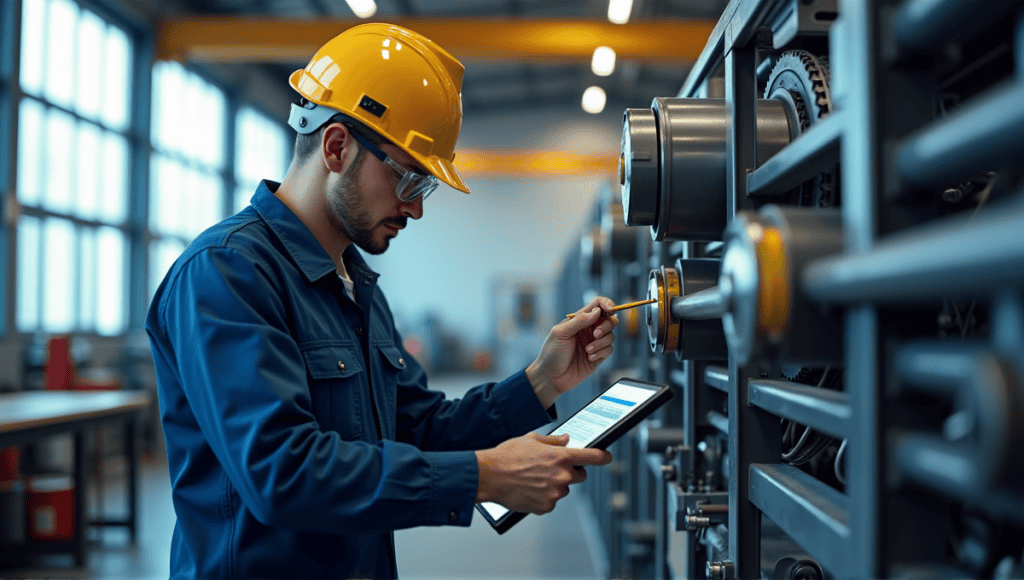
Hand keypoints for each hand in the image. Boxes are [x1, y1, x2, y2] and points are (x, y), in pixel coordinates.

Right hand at [475, 432, 612, 513]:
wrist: (489, 476)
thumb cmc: (508, 456)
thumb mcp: (531, 439)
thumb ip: (553, 441)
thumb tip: (566, 439)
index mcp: (561, 457)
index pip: (593, 457)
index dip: (603, 456)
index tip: (606, 456)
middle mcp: (562, 476)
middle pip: (580, 476)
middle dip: (570, 472)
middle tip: (551, 468)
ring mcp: (555, 494)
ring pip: (563, 489)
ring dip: (554, 485)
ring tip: (533, 478)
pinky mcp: (546, 507)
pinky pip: (551, 502)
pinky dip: (544, 497)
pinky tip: (529, 489)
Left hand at [526, 296, 617, 407]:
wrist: (550, 377)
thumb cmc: (551, 353)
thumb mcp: (561, 333)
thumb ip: (579, 321)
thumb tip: (597, 311)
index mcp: (579, 320)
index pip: (597, 305)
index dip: (607, 304)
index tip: (610, 310)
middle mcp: (588, 330)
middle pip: (609, 319)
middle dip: (606, 325)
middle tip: (595, 334)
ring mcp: (594, 343)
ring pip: (611, 335)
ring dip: (601, 342)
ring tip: (587, 350)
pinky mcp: (598, 357)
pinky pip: (609, 350)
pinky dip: (601, 352)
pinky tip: (589, 358)